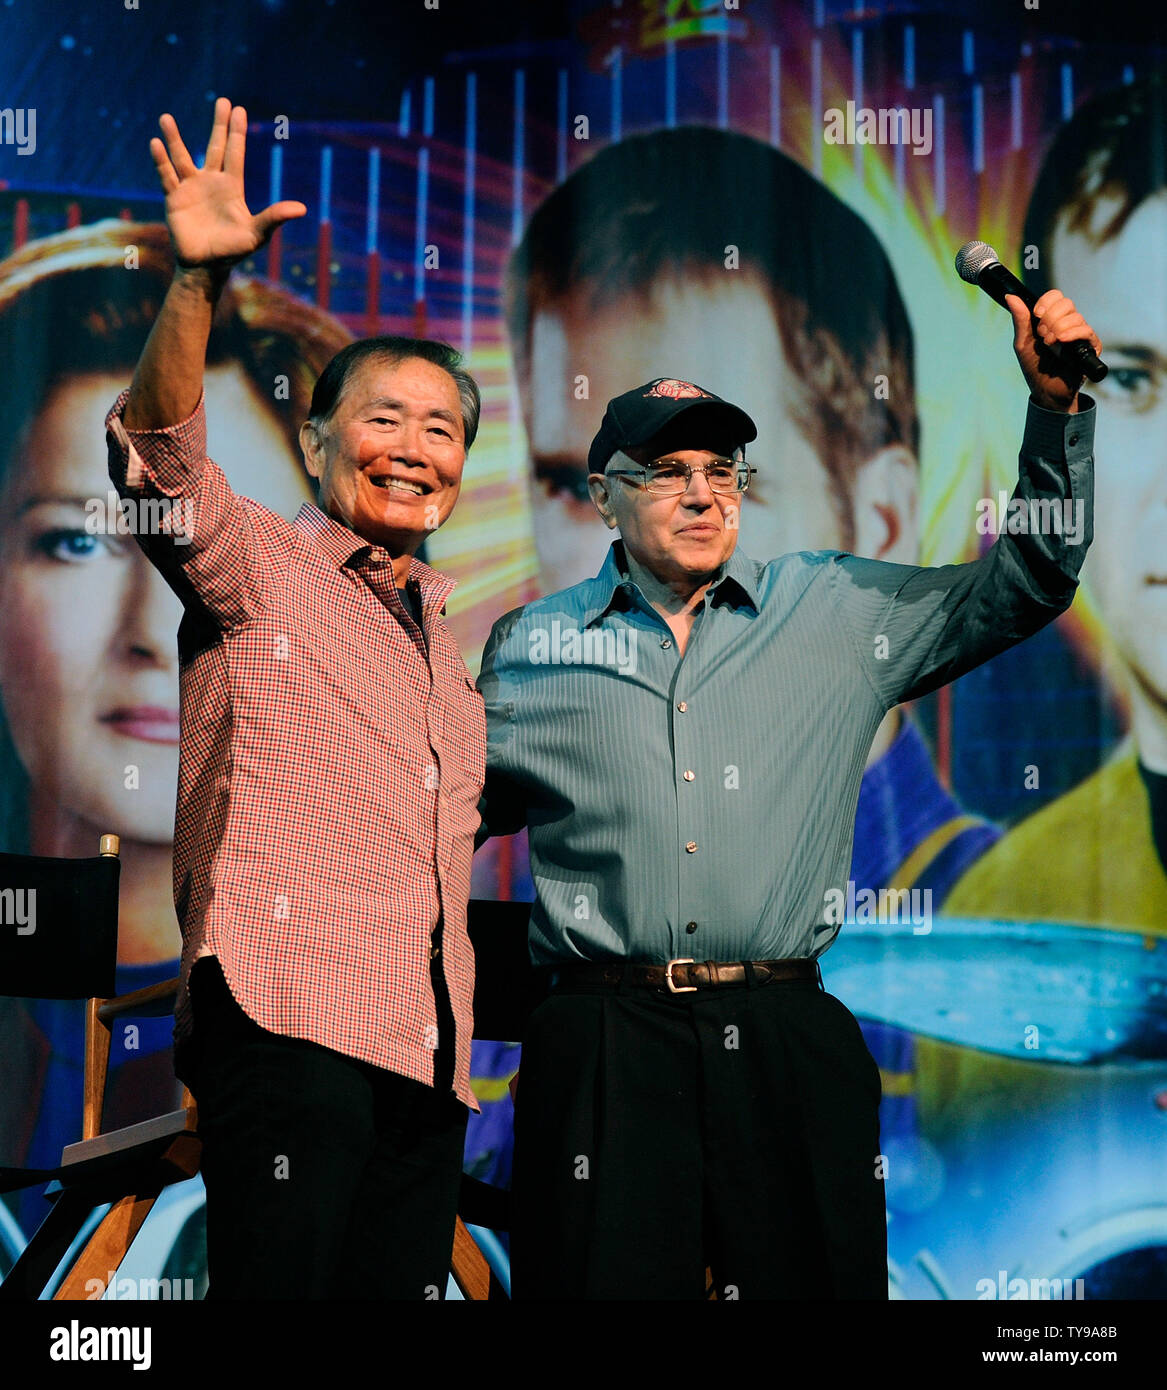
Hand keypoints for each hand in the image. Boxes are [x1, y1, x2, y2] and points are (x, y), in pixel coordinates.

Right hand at [150, 97, 305, 275]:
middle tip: (223, 101)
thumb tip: (302, 209)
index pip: (235, 153)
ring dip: (175, 138)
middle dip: (219, 125)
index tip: (239, 109)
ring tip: (166, 117)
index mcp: (231, 187)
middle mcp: (211, 182)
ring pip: (182, 157)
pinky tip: (155, 143)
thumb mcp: (256, 234)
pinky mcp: (174, 199)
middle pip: (215, 147)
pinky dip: (160, 160)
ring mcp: (191, 189)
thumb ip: (275, 217)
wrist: (206, 267)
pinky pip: (166, 175)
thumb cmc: (233, 251)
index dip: (237, 132)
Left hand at [1005, 290, 1101, 413]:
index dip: (1046, 302)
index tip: (1036, 315)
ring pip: (1076, 317)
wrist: (1046, 392)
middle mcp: (1068, 324)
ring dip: (1058, 329)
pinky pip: (1086, 331)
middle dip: (1050, 318)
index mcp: (1052, 319)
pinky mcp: (1091, 346)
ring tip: (1049, 345)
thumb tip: (1011, 297)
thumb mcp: (1023, 343)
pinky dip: (1073, 333)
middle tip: (1042, 336)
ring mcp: (1080, 334)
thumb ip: (1020, 320)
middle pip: (1067, 303)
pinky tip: (1061, 341)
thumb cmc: (1035, 368)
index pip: (1056, 296)